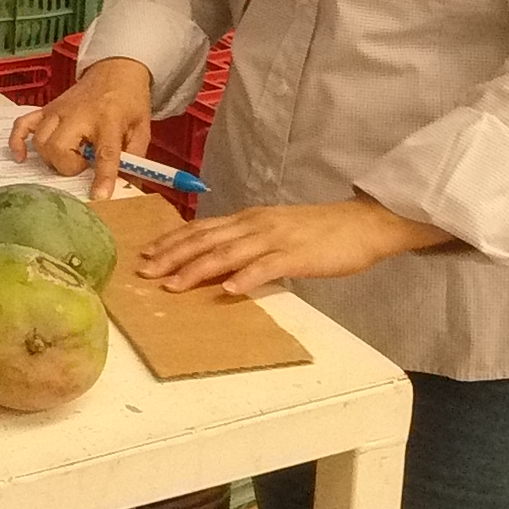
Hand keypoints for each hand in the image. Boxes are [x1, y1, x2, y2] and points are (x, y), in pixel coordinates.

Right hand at [9, 58, 156, 198]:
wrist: (116, 69)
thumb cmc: (129, 100)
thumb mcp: (141, 129)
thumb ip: (134, 159)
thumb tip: (127, 189)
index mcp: (109, 119)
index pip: (105, 152)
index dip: (102, 177)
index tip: (99, 196)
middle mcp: (79, 114)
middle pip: (59, 148)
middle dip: (68, 166)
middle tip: (82, 165)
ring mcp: (59, 110)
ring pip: (40, 142)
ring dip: (51, 158)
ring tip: (68, 157)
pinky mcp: (47, 108)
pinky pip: (22, 125)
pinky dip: (18, 142)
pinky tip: (22, 157)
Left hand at [136, 197, 443, 298]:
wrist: (362, 224)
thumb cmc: (319, 232)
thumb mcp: (276, 232)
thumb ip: (247, 243)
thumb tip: (218, 262)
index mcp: (249, 219)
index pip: (202, 228)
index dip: (172, 241)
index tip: (146, 254)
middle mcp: (256, 224)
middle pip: (206, 239)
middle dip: (172, 256)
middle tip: (145, 272)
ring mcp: (276, 238)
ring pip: (229, 252)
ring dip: (198, 269)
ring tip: (174, 285)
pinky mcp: (297, 255)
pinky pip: (267, 266)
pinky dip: (245, 278)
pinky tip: (228, 290)